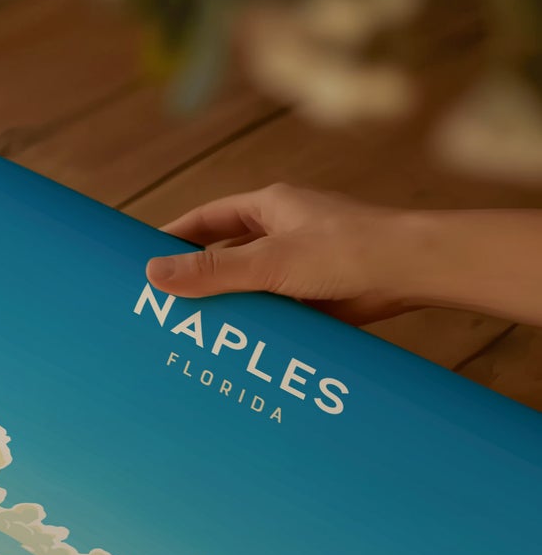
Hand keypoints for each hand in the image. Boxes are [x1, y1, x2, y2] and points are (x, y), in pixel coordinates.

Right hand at [146, 183, 415, 323]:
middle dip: (195, 278)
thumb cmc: (347, 250)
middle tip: (159, 304)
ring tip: (188, 333)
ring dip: (225, 307)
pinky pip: (273, 311)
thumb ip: (211, 271)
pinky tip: (233, 347)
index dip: (174, 237)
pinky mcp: (315, 296)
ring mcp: (299, 265)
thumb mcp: (268, 261)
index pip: (207, 219)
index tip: (143, 258)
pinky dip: (254, 325)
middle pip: (225, 254)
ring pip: (248, 286)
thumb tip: (153, 273)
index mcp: (270, 208)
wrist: (411, 272)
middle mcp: (283, 232)